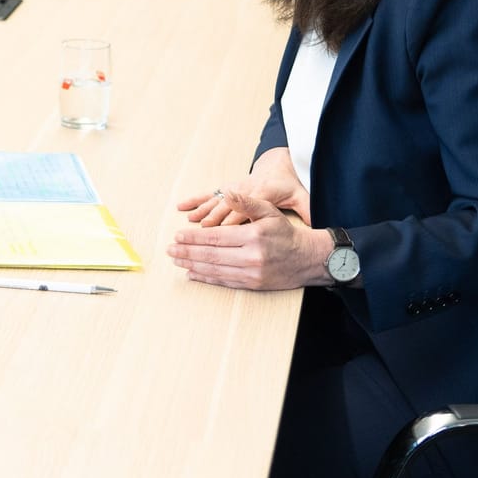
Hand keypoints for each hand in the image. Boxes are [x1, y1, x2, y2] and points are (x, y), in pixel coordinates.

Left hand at [167, 190, 332, 289]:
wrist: (308, 258)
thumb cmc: (285, 232)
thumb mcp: (269, 211)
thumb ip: (245, 202)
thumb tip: (226, 193)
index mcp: (253, 236)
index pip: (216, 237)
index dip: (194, 238)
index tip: (177, 236)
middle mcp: (252, 256)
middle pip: (211, 255)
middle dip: (187, 252)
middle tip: (169, 250)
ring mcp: (252, 273)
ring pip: (215, 269)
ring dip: (192, 265)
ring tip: (176, 260)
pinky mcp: (253, 284)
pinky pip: (225, 281)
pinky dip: (206, 278)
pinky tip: (192, 274)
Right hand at [175, 148, 309, 226]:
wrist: (278, 166)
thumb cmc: (289, 185)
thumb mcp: (301, 196)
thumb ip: (307, 208)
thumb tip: (316, 221)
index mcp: (262, 194)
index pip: (244, 212)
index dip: (230, 223)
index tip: (218, 234)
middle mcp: (244, 190)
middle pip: (224, 209)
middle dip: (209, 222)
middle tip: (194, 234)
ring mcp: (233, 188)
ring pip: (214, 202)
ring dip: (200, 213)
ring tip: (187, 224)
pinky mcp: (227, 187)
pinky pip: (208, 194)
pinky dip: (195, 200)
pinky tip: (181, 207)